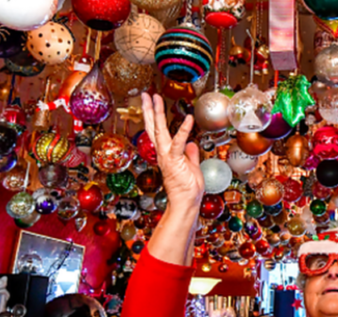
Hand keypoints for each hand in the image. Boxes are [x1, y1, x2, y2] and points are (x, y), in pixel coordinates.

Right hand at [141, 93, 203, 208]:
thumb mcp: (192, 166)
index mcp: (166, 153)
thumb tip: (192, 144)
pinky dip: (184, 131)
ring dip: (157, 113)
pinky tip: (188, 118)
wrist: (186, 202)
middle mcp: (162, 152)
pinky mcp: (175, 161)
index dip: (154, 116)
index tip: (151, 102)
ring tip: (155, 98)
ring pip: (159, 131)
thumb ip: (191, 154)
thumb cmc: (188, 188)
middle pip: (153, 127)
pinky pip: (178, 143)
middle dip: (149, 110)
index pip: (157, 131)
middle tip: (146, 94)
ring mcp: (167, 156)